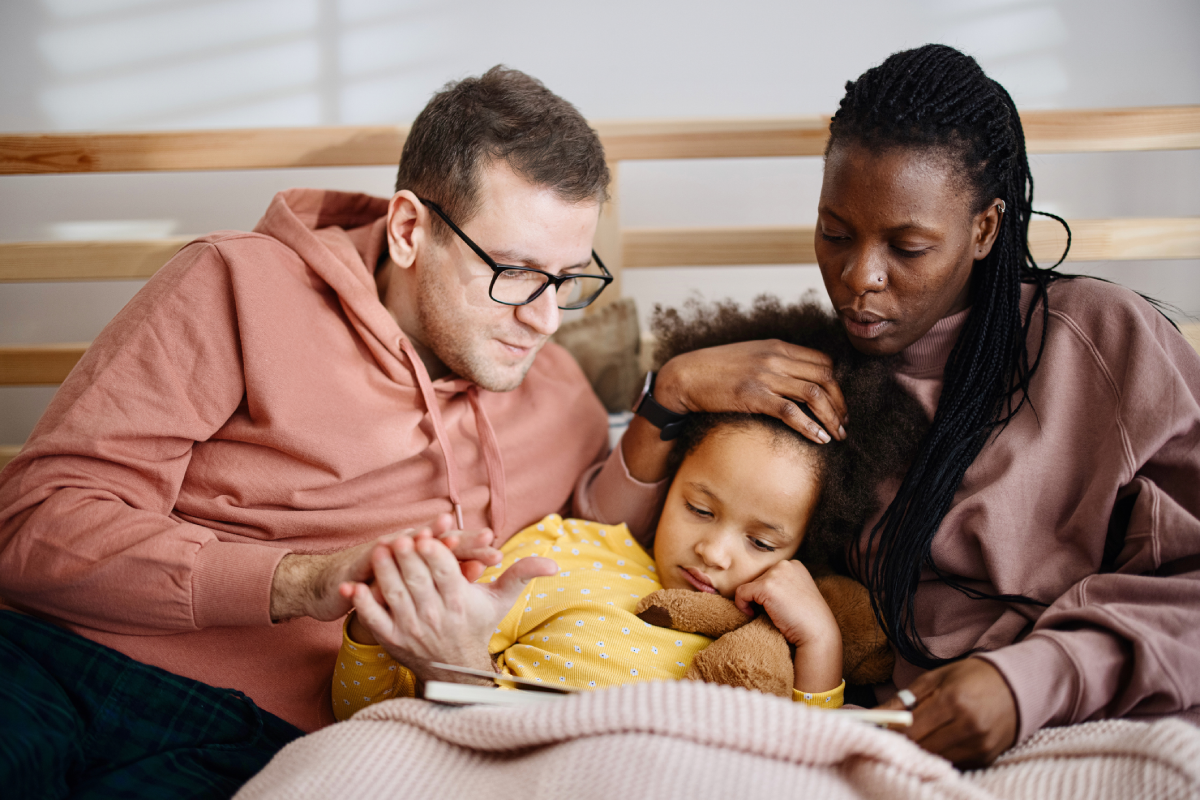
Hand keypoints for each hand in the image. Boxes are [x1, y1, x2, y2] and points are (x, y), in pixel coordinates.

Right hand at [268, 515, 501, 621]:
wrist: (332, 584)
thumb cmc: (379, 582)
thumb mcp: (415, 581)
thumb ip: (446, 575)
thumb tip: (478, 571)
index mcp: (420, 551)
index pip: (453, 547)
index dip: (474, 548)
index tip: (496, 548)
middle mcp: (403, 545)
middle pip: (436, 541)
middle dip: (460, 541)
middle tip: (484, 538)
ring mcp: (379, 553)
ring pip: (405, 545)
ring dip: (422, 539)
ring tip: (443, 538)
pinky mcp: (357, 566)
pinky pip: (370, 564)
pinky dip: (376, 559)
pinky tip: (384, 550)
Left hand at [342, 530, 557, 683]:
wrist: (456, 666)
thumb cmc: (478, 624)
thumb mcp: (501, 600)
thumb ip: (523, 575)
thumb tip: (554, 564)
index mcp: (460, 602)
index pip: (446, 573)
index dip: (435, 554)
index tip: (428, 535)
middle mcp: (435, 615)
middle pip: (418, 580)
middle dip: (408, 558)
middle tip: (400, 537)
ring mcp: (411, 628)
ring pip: (395, 595)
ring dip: (384, 572)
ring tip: (378, 550)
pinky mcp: (392, 639)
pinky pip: (375, 619)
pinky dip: (363, 603)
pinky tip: (353, 586)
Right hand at [656, 340, 847, 444]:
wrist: (685, 375)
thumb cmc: (715, 370)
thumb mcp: (750, 357)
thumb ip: (775, 363)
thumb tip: (796, 380)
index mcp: (777, 347)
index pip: (823, 362)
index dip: (838, 385)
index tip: (840, 404)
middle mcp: (775, 358)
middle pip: (826, 377)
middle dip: (841, 403)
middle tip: (844, 423)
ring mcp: (765, 376)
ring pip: (814, 394)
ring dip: (832, 417)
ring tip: (837, 435)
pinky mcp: (753, 396)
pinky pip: (791, 412)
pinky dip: (810, 426)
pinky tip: (819, 438)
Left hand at [734, 560, 841, 691]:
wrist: (817, 634)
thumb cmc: (808, 620)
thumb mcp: (798, 593)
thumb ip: (783, 585)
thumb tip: (757, 590)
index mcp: (794, 565)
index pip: (769, 575)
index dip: (768, 593)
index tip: (776, 607)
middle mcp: (785, 565)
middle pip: (758, 579)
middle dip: (760, 597)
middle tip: (771, 613)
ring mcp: (775, 574)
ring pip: (749, 586)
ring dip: (752, 602)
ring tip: (766, 615)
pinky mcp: (766, 587)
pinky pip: (741, 593)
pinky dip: (742, 605)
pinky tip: (752, 615)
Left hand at [875, 658, 1017, 768]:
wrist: (1016, 686)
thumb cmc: (970, 677)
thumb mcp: (934, 678)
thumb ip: (903, 699)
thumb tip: (872, 715)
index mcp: (952, 701)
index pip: (910, 729)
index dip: (890, 732)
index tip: (878, 729)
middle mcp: (967, 726)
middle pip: (921, 747)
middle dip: (902, 743)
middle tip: (892, 735)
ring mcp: (978, 745)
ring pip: (934, 758)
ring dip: (919, 751)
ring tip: (914, 737)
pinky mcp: (985, 757)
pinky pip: (952, 763)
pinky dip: (938, 755)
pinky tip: (935, 742)